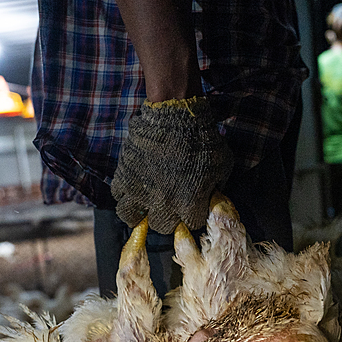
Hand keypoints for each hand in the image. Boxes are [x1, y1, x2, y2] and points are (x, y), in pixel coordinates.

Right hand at [112, 96, 232, 233]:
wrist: (177, 115)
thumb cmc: (203, 139)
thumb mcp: (223, 166)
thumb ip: (218, 187)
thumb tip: (213, 197)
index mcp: (190, 204)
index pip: (191, 224)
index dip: (193, 214)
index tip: (192, 205)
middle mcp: (164, 204)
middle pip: (162, 226)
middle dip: (167, 217)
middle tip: (168, 203)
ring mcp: (141, 191)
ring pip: (131, 217)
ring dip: (139, 213)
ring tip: (143, 204)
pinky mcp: (124, 176)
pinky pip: (118, 195)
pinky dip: (123, 193)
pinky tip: (132, 187)